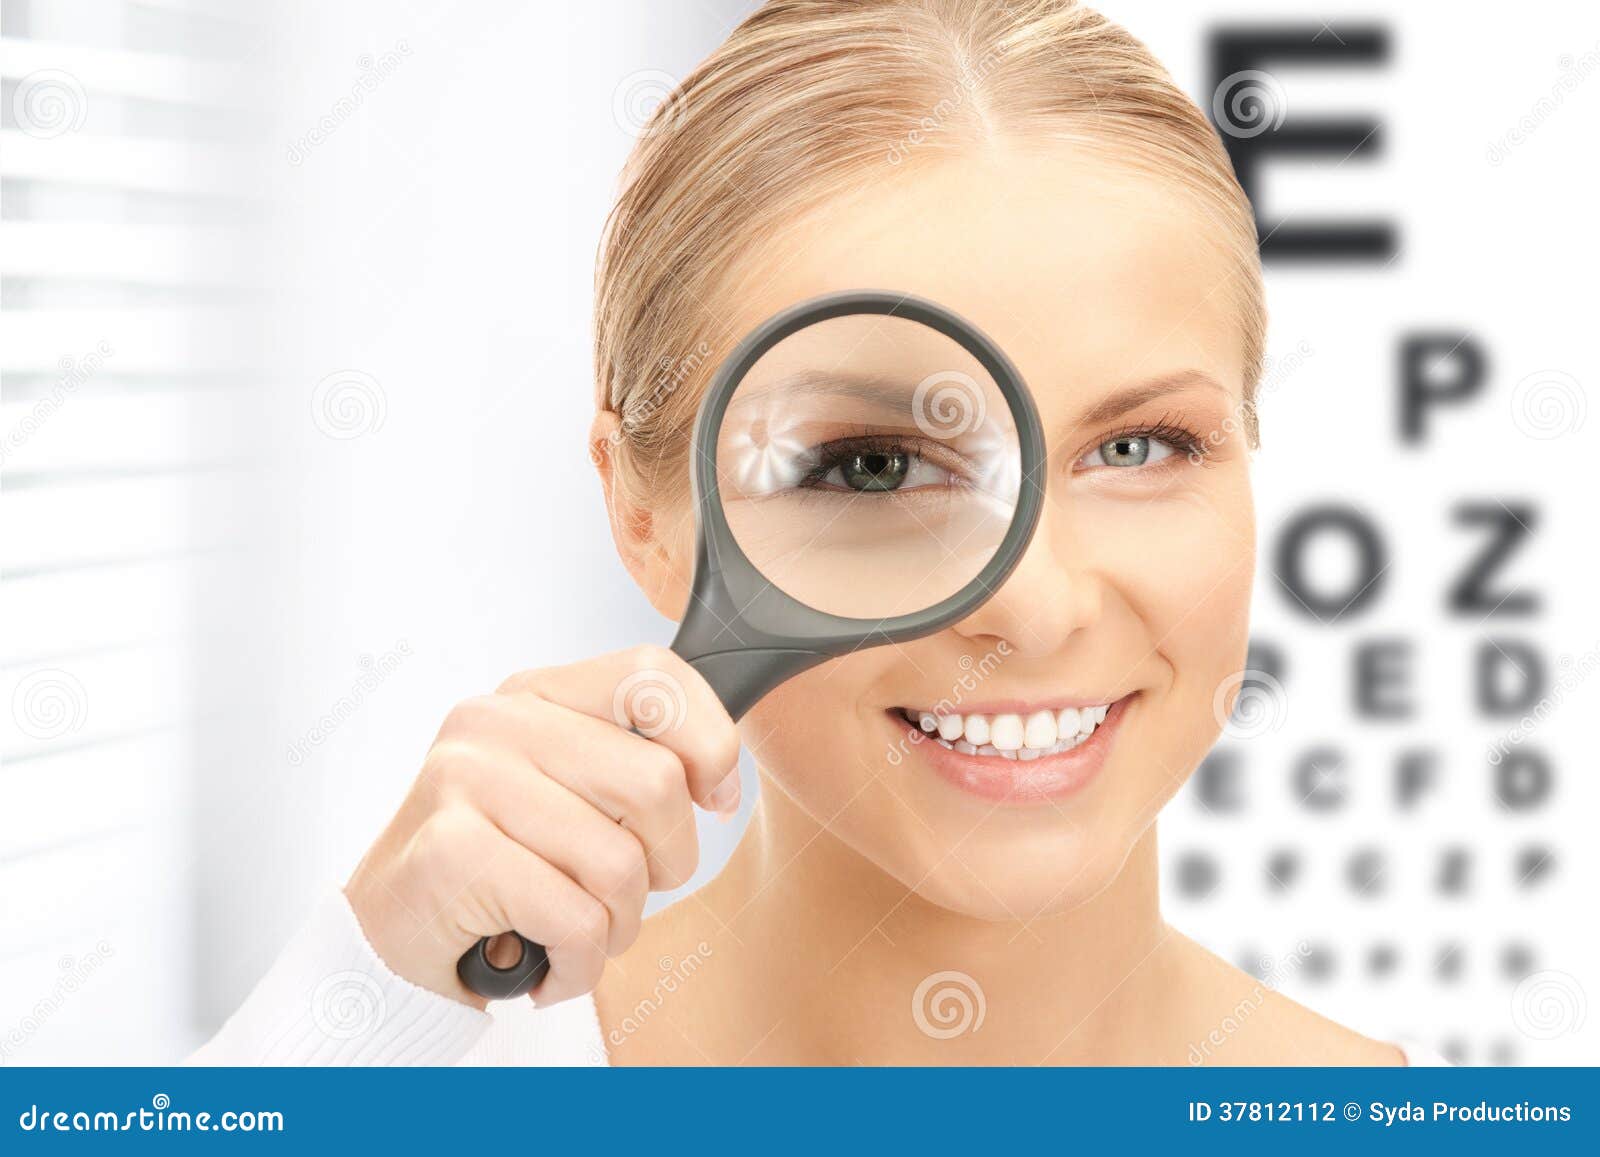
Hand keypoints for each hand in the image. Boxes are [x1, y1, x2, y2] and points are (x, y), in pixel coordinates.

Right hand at [345, 645, 739, 1007]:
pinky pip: (575, 919)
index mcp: (534, 695)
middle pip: (656, 782)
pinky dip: (578, 964)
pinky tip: (546, 964)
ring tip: (574, 931)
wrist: (388, 939)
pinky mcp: (451, 850)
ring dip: (617, 925)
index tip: (713, 796)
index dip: (709, 738)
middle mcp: (496, 722)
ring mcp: (465, 779)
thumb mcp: (568, 795)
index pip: (652, 675)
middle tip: (621, 892)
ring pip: (620, 863)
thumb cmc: (496, 868)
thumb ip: (633, 765)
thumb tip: (720, 783)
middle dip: (665, 861)